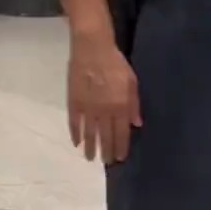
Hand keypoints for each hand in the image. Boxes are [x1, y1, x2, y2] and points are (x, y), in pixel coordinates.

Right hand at [67, 29, 141, 163]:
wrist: (92, 47)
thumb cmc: (115, 62)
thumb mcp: (132, 81)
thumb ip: (134, 104)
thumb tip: (136, 124)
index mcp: (120, 106)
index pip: (121, 133)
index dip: (121, 147)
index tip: (120, 158)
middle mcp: (104, 111)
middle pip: (106, 136)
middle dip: (107, 151)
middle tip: (106, 162)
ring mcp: (87, 107)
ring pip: (89, 133)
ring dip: (90, 147)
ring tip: (90, 158)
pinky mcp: (74, 101)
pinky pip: (74, 122)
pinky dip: (75, 133)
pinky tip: (76, 142)